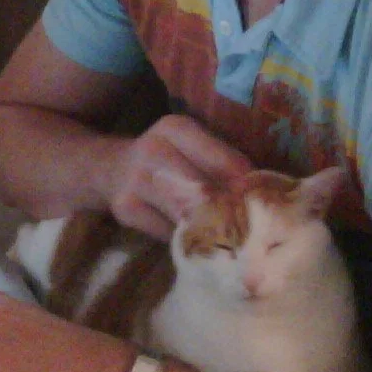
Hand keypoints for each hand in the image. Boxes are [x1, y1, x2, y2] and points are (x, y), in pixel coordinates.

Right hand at [105, 114, 251, 239]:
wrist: (106, 169)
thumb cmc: (164, 161)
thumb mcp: (188, 147)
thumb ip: (220, 164)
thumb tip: (263, 193)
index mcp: (176, 128)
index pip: (222, 161)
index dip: (246, 187)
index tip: (265, 205)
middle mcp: (154, 150)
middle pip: (204, 190)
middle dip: (231, 212)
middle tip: (253, 230)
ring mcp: (136, 181)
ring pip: (186, 213)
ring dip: (212, 230)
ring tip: (233, 241)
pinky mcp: (126, 210)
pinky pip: (168, 232)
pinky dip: (187, 240)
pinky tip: (200, 243)